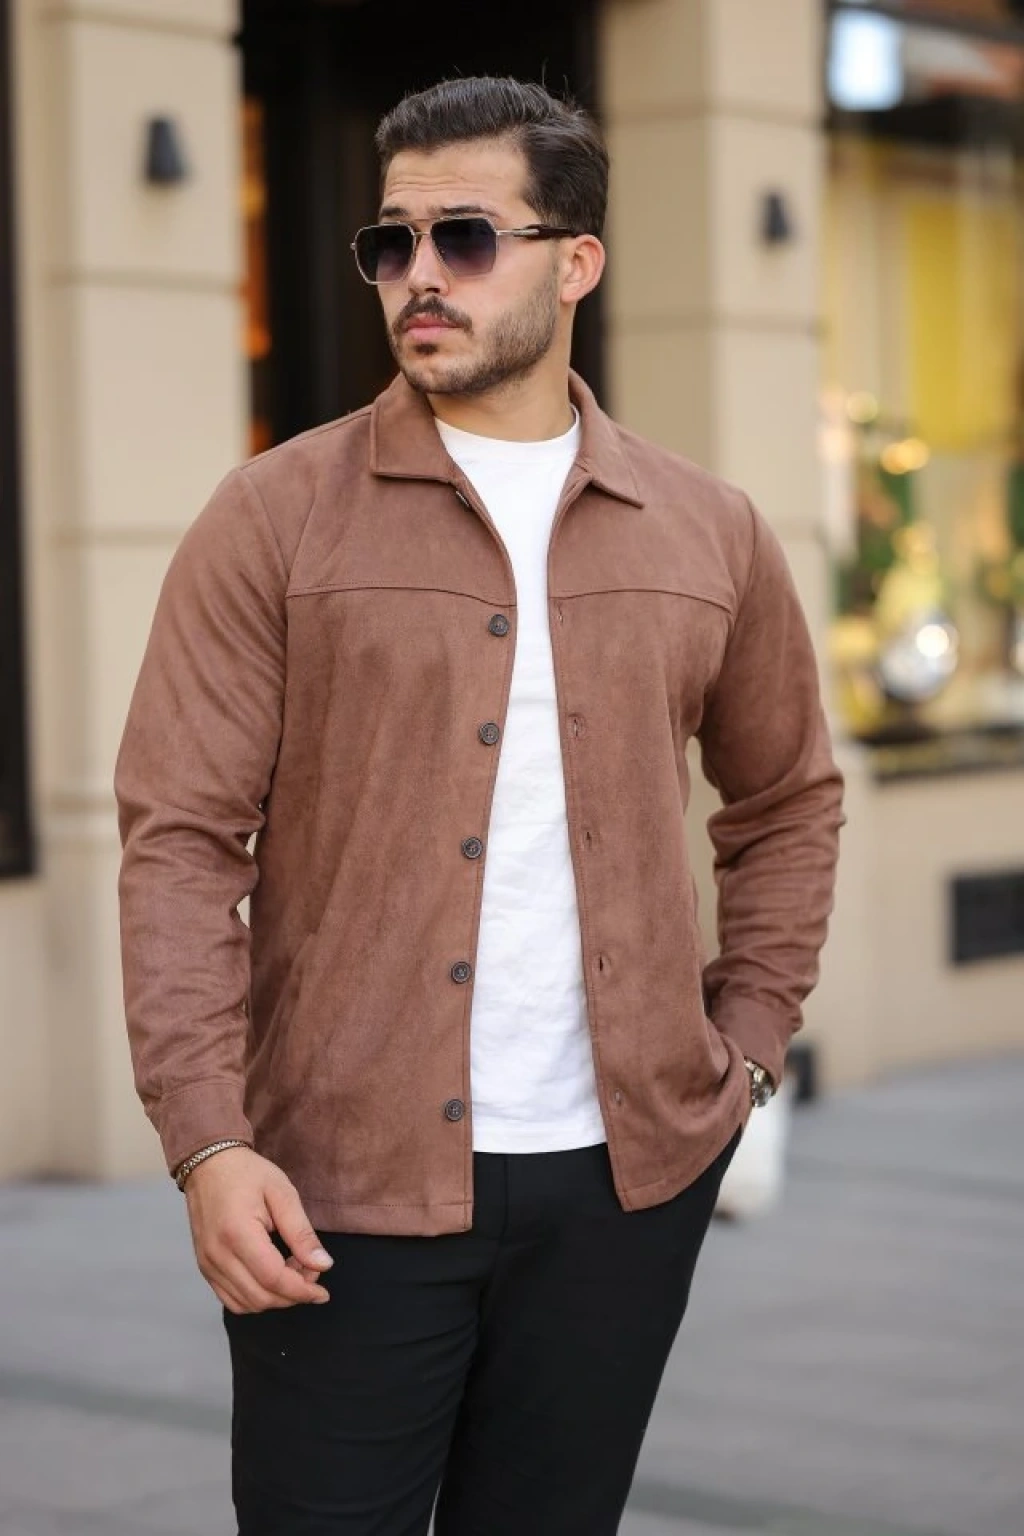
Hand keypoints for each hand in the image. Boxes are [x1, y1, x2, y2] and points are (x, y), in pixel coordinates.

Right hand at [184, 1146, 333, 1313]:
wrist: (208, 1165)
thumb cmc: (247, 1173)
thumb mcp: (282, 1193)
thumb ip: (301, 1233)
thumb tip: (323, 1265)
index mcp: (237, 1233)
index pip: (273, 1278)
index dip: (301, 1291)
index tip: (323, 1292)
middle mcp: (217, 1255)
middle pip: (260, 1297)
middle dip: (292, 1294)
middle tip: (310, 1271)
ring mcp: (207, 1264)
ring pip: (246, 1304)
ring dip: (275, 1298)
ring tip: (292, 1271)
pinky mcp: (205, 1268)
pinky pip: (231, 1299)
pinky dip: (256, 1298)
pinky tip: (271, 1278)